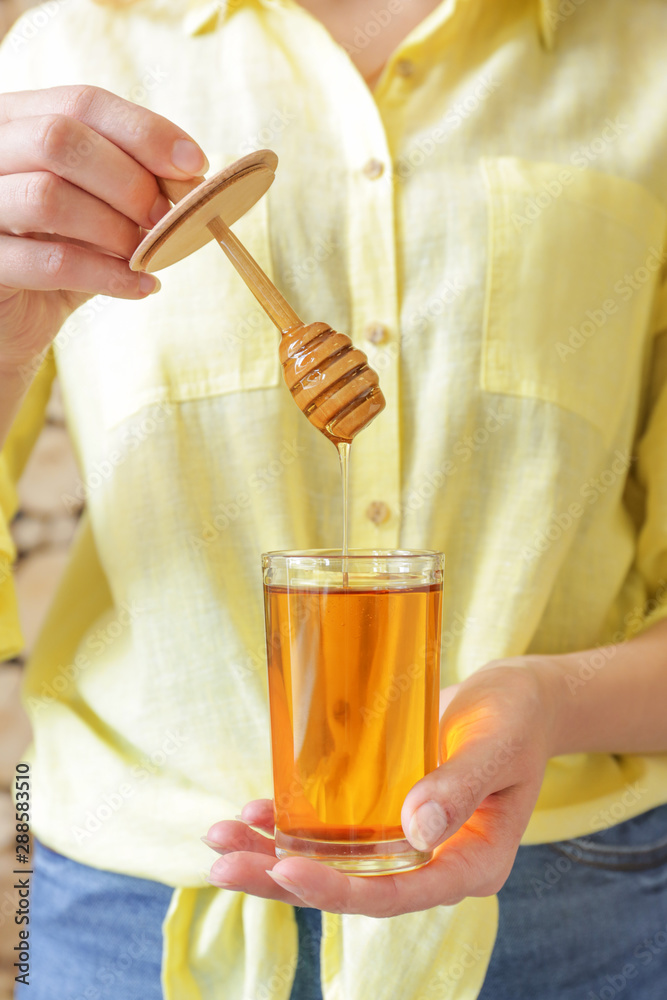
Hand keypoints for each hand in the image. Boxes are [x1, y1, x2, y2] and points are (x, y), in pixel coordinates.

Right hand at [0, 85, 207, 368]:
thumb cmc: (58, 251)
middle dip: (129, 180)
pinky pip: (50, 263)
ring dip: (114, 228)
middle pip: (59, 139)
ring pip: (48, 197)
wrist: (16, 318)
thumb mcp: (99, 208)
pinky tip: (141, 285)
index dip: (144, 132)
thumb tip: (193, 176)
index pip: (82, 103)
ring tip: (146, 254)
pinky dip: (107, 275)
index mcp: (16, 121)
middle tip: (167, 218)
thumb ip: (134, 186)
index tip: (194, 164)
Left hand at [202, 660, 558, 915]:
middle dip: (282, 880)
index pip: (398, 894)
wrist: (518, 698)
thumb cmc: (517, 719)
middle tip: (221, 868)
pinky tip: (251, 812)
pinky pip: (334, 826)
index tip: (285, 871)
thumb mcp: (497, 746)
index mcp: (470, 863)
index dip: (338, 891)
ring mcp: (405, 837)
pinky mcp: (386, 806)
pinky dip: (292, 821)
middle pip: (350, 886)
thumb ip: (460, 786)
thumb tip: (416, 830)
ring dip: (272, 854)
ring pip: (333, 859)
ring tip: (217, 841)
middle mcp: (432, 860)